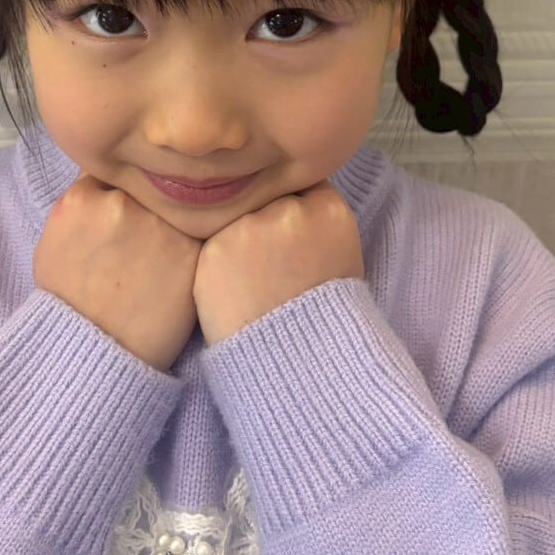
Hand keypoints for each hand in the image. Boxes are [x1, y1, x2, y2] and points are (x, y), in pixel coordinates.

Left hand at [192, 179, 364, 344]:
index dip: (294, 210)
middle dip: (265, 221)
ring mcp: (248, 227)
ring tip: (254, 282)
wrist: (297, 367)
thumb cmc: (325, 316)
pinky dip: (219, 265)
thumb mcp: (341, 256)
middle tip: (272, 265)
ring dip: (240, 240)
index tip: (292, 236)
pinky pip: (213, 244)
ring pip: (236, 218)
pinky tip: (235, 291)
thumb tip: (290, 198)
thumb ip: (316, 222)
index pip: (301, 187)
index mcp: (329, 210)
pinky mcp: (213, 250)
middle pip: (267, 198)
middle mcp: (288, 210)